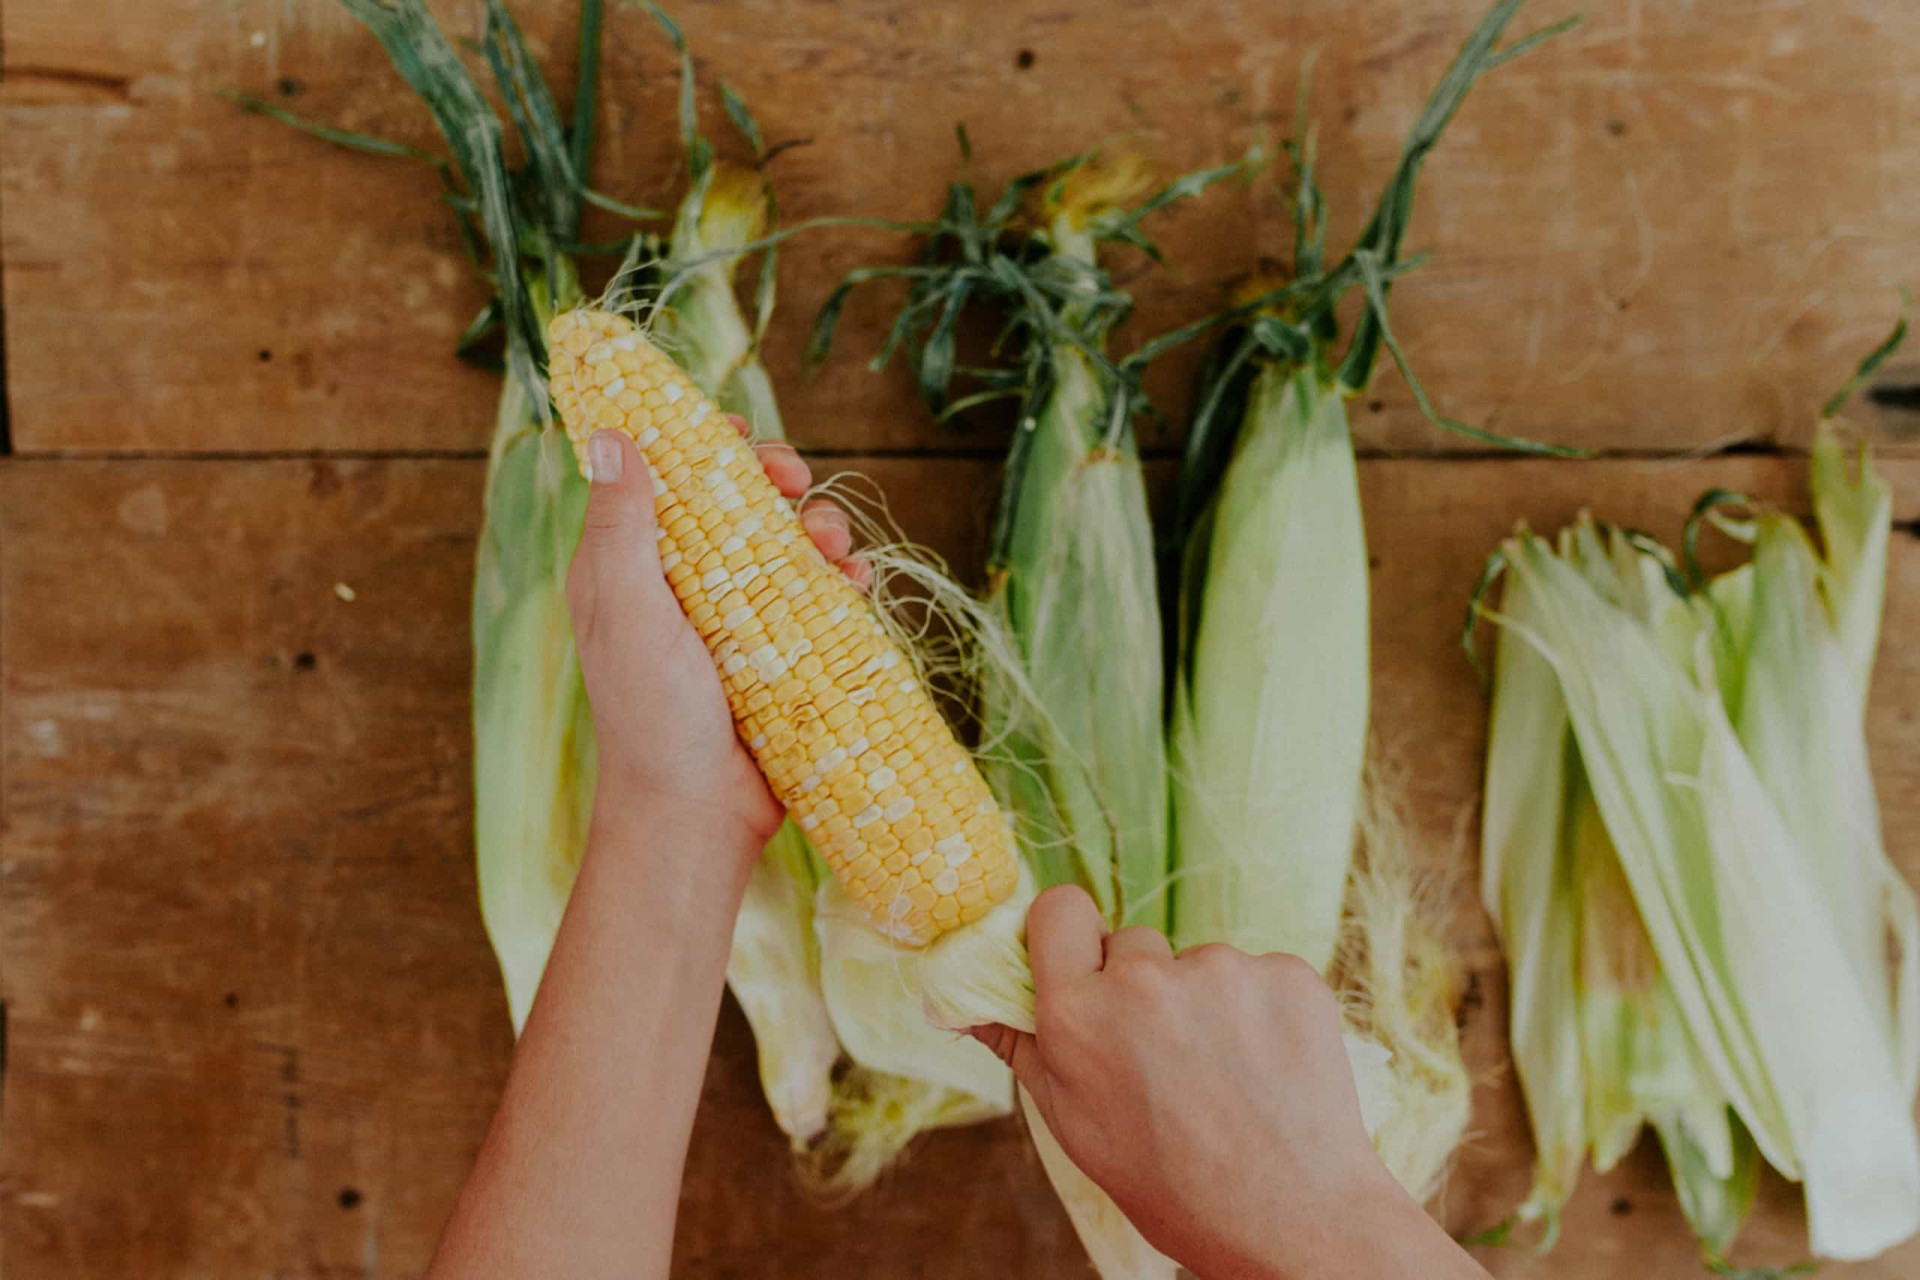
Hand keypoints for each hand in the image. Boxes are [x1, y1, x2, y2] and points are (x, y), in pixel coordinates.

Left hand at [567, 420, 868, 879]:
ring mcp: (737, 621)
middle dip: (774, 481)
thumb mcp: (629, 609)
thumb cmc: (650, 716)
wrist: (698, 813)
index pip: (667, 483)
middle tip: (795, 480)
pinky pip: (820, 599)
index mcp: (633, 568)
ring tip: (833, 545)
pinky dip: (842, 582)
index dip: (702, 448)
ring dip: (818, 528)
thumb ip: (623, 525)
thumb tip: (610, 434)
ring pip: (787, 546)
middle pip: (737, 504)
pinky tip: (855, 584)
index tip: (737, 435)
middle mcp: (684, 586)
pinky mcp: (783, 654)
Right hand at [973, 886, 1483, 1279]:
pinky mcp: (1287, 974)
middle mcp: (1145, 979)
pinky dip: (1261, 1011)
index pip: (1059, 908)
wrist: (1291, 1219)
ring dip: (1205, 1003)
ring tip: (1224, 1076)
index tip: (1085, 965)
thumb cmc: (1169, 1182)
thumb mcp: (1071, 1122)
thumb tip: (962, 999)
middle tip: (1164, 1057)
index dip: (1070, 934)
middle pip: (1132, 942)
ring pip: (1199, 963)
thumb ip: (1019, 1044)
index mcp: (1078, 1013)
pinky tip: (1266, 1069)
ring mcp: (1223, 970)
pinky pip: (1258, 973)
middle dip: (1141, 985)